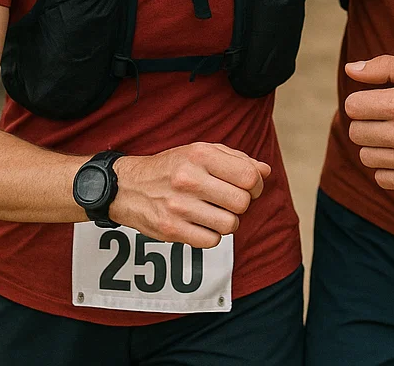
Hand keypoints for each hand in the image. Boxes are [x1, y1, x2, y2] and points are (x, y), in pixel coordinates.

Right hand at [111, 143, 270, 248]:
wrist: (128, 186)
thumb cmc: (172, 167)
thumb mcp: (201, 151)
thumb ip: (236, 159)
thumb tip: (265, 171)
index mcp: (200, 154)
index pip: (249, 176)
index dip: (256, 185)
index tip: (249, 188)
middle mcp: (189, 178)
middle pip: (242, 202)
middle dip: (242, 204)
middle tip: (229, 201)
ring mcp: (179, 206)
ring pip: (230, 225)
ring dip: (227, 221)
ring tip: (214, 212)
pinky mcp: (171, 230)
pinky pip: (211, 241)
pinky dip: (211, 235)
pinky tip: (201, 223)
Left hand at [344, 56, 393, 191]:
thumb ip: (382, 67)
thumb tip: (350, 69)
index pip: (352, 107)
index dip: (361, 101)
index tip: (374, 101)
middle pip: (356, 132)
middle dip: (366, 122)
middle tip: (386, 118)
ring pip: (366, 156)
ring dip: (376, 145)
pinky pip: (382, 178)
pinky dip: (387, 167)